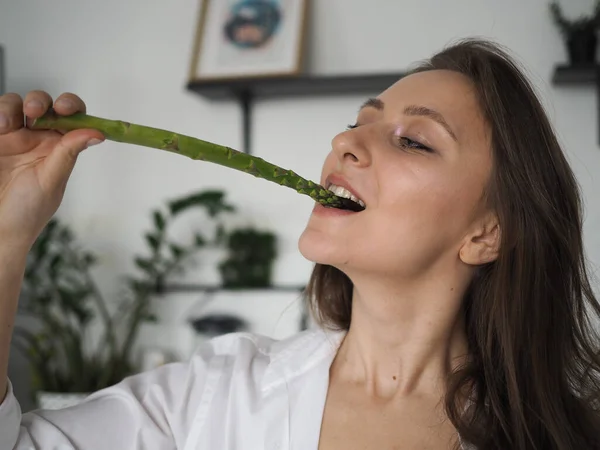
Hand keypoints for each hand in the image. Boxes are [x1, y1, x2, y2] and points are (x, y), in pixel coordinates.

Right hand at [0, 90, 104, 249]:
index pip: (71, 117)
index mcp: (58, 147)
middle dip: (39, 101)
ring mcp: (10, 137)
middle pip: (42, 104)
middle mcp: (36, 138)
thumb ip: (68, 154)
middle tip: (34, 112)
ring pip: (13, 104)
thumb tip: (98, 133)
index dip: (70, 106)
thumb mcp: (51, 182)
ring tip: (6, 124)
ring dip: (11, 106)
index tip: (65, 108)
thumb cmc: (27, 213)